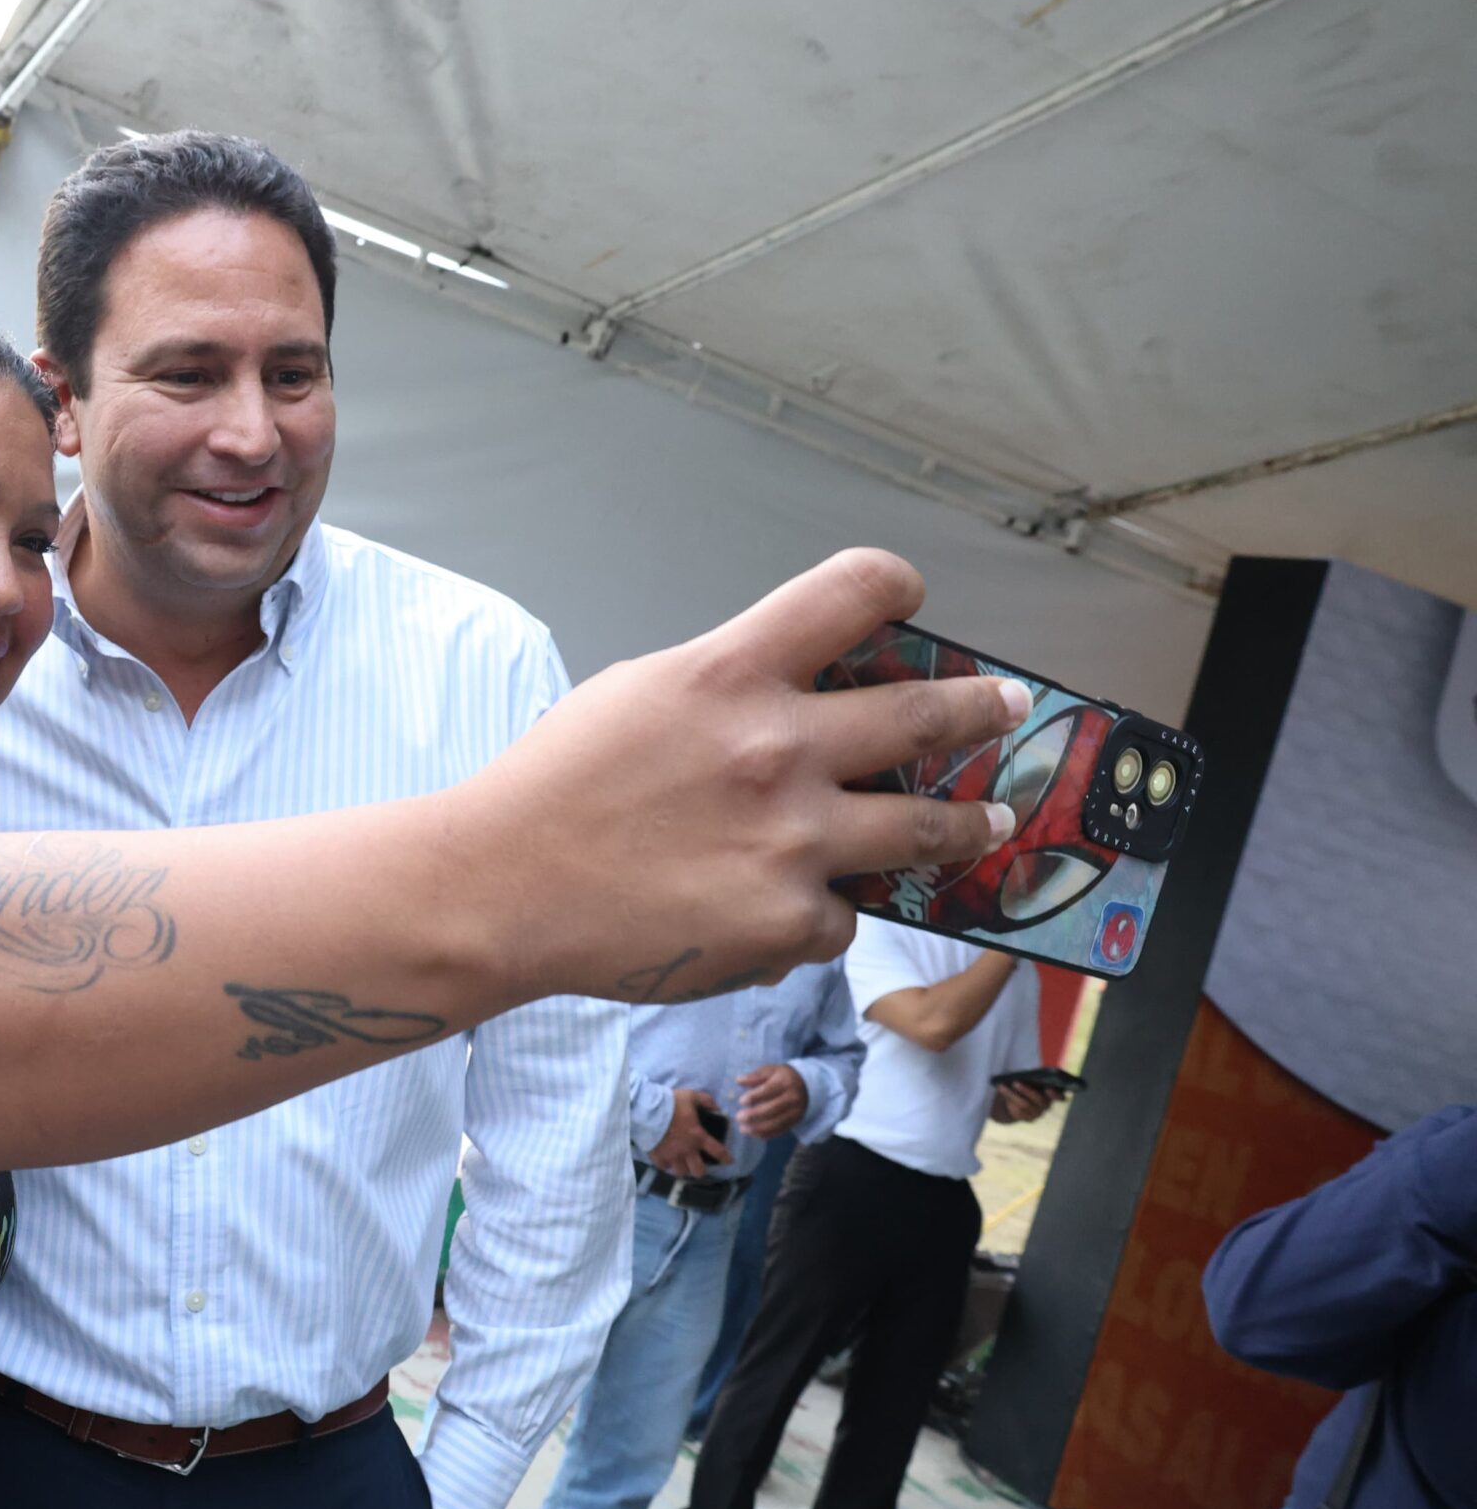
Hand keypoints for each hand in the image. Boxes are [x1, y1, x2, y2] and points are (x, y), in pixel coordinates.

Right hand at [455, 551, 1026, 1008]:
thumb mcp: (638, 694)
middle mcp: (778, 747)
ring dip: (970, 821)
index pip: (852, 590)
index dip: (895, 588)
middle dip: (981, 709)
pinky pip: (844, 914)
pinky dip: (822, 912)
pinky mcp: (788, 921)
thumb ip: (728, 687)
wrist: (501, 889)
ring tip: (990, 821)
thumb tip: (799, 696)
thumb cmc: (553, 788)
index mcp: (731, 672)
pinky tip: (784, 911)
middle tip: (1006, 707)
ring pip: (928, 827)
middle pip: (927, 713)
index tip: (909, 601)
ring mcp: (793, 840)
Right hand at [650, 1087, 734, 1177]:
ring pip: (682, 1172)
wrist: (646, 1109)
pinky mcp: (658, 1157)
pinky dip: (667, 1165)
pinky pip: (665, 1167)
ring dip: (683, 1168)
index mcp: (697, 1136)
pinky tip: (667, 1159)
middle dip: (700, 1170)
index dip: (725, 1158)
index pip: (717, 1151)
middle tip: (697, 1163)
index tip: (729, 1161)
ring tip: (681, 1163)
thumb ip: (706, 1101)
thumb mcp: (691, 1096)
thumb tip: (717, 1108)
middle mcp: (687, 1150)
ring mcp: (672, 1156)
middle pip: (698, 1171)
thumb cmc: (670, 1103)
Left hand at [733, 1063, 807, 1137]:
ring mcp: (795, 1111)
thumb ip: (755, 1076)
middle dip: (754, 1115)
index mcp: (784, 1082)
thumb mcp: (771, 1070)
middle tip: (739, 1117)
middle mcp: (792, 1098)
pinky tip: (754, 1133)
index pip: (768, 1091)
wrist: (806, 1086)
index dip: (754, 1097)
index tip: (741, 1101)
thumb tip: (739, 1081)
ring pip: (777, 1123)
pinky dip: (766, 1134)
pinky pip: (780, 1130)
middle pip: (772, 1109)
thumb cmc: (783, 1077)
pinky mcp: (795, 1121)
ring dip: (758, 1128)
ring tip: (743, 1129)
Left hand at [991, 1080, 1056, 1123]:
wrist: (1017, 1099)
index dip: (1056, 1094)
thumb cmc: (1026, 1083)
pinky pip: (1018, 1111)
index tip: (1049, 1088)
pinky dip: (1008, 1100)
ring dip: (1012, 1094)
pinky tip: (1001, 1092)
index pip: (1060, 1097)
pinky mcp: (1027, 1118)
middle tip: (1015, 1082)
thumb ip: (1032, 1078)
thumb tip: (1024, 1076)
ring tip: (1001, 1086)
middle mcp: (1047, 1105)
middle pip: (1039, 1100)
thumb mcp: (1029, 1079)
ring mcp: (1038, 1113)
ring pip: (1025, 1105)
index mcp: (1052, 1094)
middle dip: (1026, 1090)